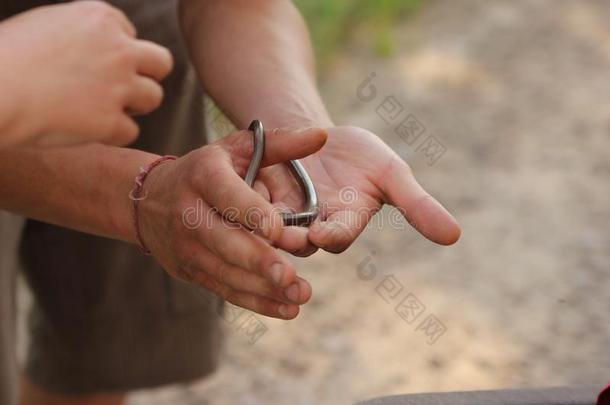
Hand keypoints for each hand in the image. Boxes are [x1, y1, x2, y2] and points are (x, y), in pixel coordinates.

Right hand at [0, 1, 172, 147]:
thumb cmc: (5, 56)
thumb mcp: (49, 24)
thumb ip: (84, 34)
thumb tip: (101, 50)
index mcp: (102, 18)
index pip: (131, 35)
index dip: (116, 53)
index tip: (95, 64)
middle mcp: (119, 49)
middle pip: (161, 63)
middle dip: (146, 76)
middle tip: (124, 89)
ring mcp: (118, 86)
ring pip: (154, 97)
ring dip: (134, 106)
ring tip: (104, 110)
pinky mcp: (111, 121)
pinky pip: (130, 132)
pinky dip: (112, 134)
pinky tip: (87, 130)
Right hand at [138, 127, 326, 318]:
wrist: (149, 201)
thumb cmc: (206, 170)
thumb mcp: (236, 149)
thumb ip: (280, 144)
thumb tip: (322, 136)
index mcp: (203, 177)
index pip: (227, 197)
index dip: (252, 214)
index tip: (279, 231)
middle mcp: (190, 214)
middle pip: (225, 242)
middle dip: (259, 262)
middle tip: (290, 277)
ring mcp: (189, 247)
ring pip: (227, 272)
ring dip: (263, 288)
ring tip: (299, 295)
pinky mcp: (192, 271)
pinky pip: (225, 290)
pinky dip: (256, 302)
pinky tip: (286, 309)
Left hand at [256, 126, 460, 253]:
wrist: (319, 137)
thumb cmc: (360, 156)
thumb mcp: (392, 174)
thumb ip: (418, 205)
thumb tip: (455, 236)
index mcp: (343, 224)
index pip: (338, 236)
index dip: (333, 234)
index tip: (325, 233)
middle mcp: (312, 227)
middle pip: (299, 238)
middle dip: (291, 234)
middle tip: (280, 229)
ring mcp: (284, 216)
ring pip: (269, 226)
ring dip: (261, 219)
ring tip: (251, 207)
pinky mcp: (258, 201)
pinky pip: (247, 206)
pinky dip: (241, 198)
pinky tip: (234, 185)